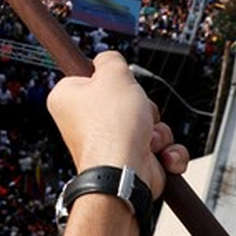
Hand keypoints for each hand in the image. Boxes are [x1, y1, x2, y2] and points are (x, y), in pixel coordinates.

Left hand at [47, 52, 188, 197]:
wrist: (123, 176)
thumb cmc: (112, 128)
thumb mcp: (113, 74)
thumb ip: (111, 59)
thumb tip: (108, 60)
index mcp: (68, 98)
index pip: (94, 77)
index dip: (114, 81)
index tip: (116, 85)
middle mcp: (84, 122)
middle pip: (126, 101)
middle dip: (143, 108)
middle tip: (136, 114)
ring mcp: (108, 143)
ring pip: (147, 124)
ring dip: (158, 132)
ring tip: (148, 140)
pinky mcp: (130, 161)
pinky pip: (159, 149)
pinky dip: (167, 153)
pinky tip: (162, 157)